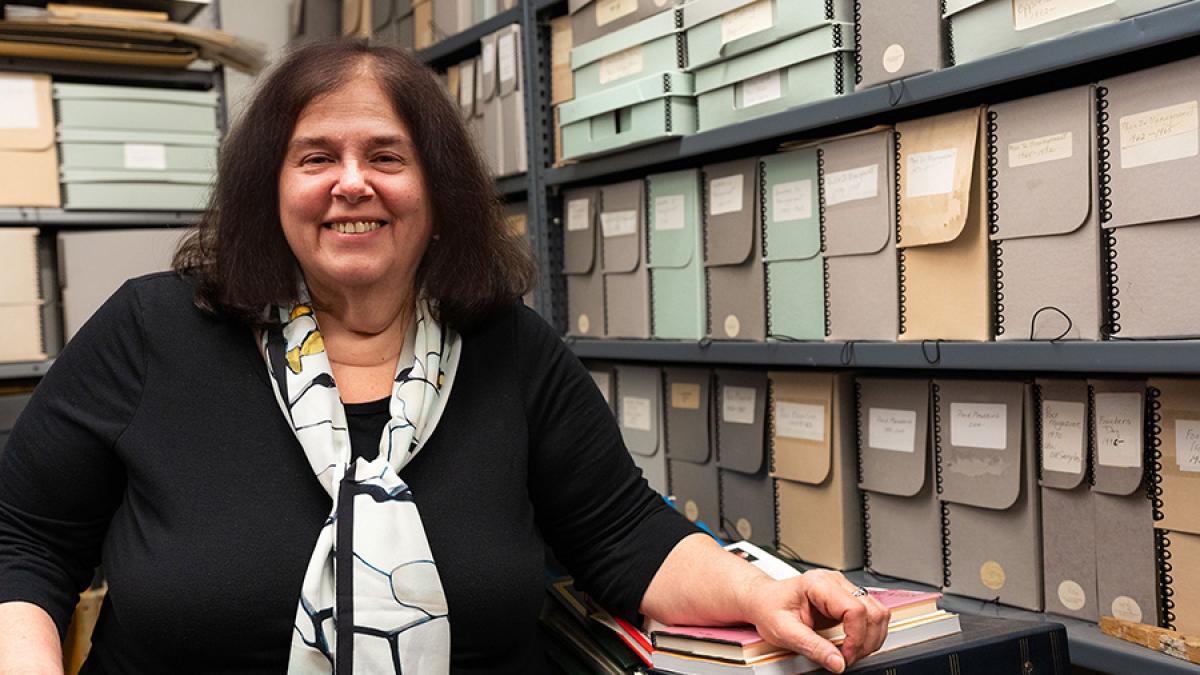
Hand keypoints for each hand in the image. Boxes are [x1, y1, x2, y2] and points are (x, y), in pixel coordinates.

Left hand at [739, 569, 889, 672]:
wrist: (763, 600)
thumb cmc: (769, 608)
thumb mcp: (784, 632)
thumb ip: (812, 647)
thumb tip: (837, 662)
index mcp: (819, 584)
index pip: (855, 609)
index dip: (856, 637)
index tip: (845, 656)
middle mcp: (835, 582)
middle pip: (873, 611)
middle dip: (866, 641)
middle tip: (846, 658)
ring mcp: (843, 589)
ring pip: (878, 612)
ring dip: (871, 638)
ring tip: (850, 652)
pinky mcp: (846, 599)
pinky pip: (871, 615)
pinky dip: (868, 634)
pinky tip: (852, 644)